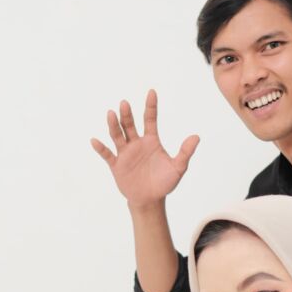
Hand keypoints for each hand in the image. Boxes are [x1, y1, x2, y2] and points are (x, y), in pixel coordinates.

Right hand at [90, 90, 199, 207]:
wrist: (151, 200)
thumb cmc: (164, 183)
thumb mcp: (178, 168)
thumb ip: (185, 152)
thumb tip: (196, 137)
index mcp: (151, 141)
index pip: (150, 119)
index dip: (151, 106)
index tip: (152, 92)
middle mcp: (136, 143)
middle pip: (130, 125)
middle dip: (127, 114)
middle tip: (125, 103)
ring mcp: (125, 153)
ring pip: (118, 135)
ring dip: (114, 125)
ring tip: (111, 113)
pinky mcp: (117, 165)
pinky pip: (107, 154)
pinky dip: (101, 148)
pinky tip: (95, 141)